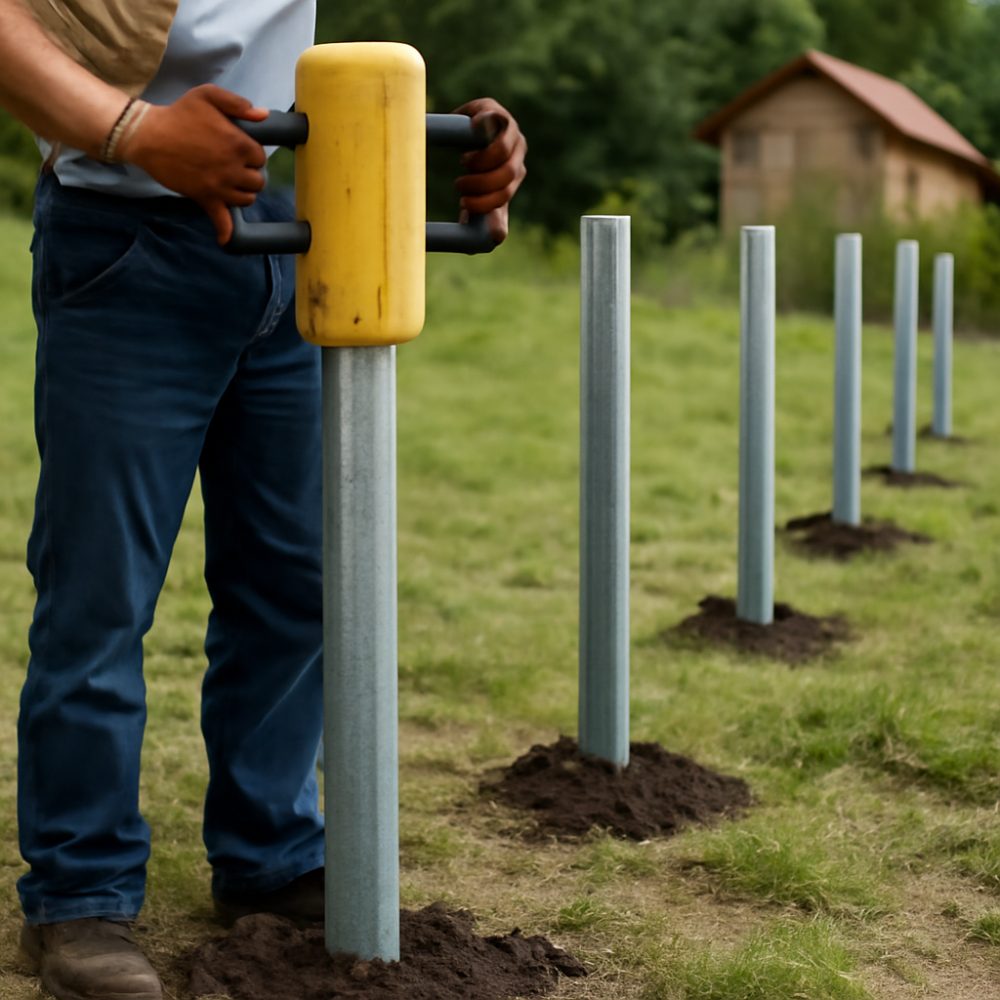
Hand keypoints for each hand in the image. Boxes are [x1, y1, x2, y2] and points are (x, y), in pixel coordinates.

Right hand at [120, 85, 267, 243]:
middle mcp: (234, 168)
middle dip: (250, 174)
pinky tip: (226, 239)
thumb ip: (237, 103)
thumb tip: (263, 115)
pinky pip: (221, 220)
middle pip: (258, 180)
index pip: (261, 157)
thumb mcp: (208, 96)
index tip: (240, 151)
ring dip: (243, 193)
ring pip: (247, 198)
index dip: (252, 155)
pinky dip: (226, 231)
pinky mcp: (206, 198)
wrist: (149, 136)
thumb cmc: (179, 114)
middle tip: (235, 168)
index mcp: (239, 143)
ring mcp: (221, 186)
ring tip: (231, 184)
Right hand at [452, 98, 526, 243]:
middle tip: (459, 186)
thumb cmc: (474, 167)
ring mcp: (508, 128)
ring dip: (480, 162)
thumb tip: (497, 238)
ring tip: (464, 163)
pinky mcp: (492, 109)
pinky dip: (479, 128)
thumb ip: (487, 214)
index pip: (504, 194)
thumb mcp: (482, 189)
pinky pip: (491, 119)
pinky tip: (467, 136)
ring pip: (503, 150)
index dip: (483, 203)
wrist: (466, 127)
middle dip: (480, 184)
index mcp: (514, 173)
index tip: (462, 204)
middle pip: (507, 173)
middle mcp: (517, 151)